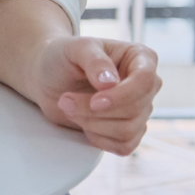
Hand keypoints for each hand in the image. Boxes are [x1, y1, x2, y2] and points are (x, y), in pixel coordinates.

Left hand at [28, 36, 161, 155]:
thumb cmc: (63, 56)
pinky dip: (98, 138)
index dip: (121, 96)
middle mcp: (146, 85)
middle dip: (95, 111)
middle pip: (136, 110)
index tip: (94, 102)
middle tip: (65, 100)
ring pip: (128, 131)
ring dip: (92, 123)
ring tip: (69, 106)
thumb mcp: (75, 48)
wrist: (48, 77)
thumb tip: (110, 82)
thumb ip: (94, 60)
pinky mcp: (128, 130)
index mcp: (141, 58)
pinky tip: (82, 122)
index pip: (146, 82)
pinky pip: (124, 146)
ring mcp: (140, 109)